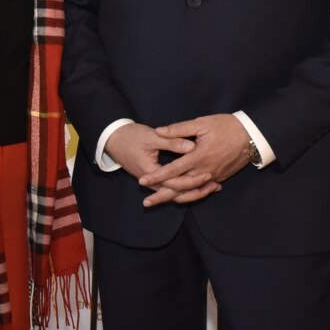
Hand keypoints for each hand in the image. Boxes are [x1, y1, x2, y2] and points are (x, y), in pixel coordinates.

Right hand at [104, 122, 218, 207]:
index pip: (175, 182)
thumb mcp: (151, 136)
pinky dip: (187, 187)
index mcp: (151, 172)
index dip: (193, 179)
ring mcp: (153, 182)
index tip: (208, 174)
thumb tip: (191, 146)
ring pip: (176, 192)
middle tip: (215, 185)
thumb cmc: (131, 136)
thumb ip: (172, 141)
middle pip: (177, 192)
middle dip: (197, 190)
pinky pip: (173, 187)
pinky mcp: (156, 179)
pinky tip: (201, 183)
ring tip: (213, 187)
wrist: (114, 140)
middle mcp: (152, 182)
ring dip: (194, 191)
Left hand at [137, 114, 251, 207]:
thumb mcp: (201, 123)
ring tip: (160, 201)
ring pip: (190, 192)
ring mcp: (213, 176)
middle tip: (146, 203)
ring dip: (174, 198)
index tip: (142, 181)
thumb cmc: (225, 126)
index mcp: (197, 157)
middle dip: (161, 195)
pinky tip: (181, 197)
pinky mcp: (219, 178)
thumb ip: (179, 129)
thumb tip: (159, 131)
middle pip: (179, 187)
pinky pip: (201, 191)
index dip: (156, 176)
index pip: (172, 170)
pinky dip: (190, 195)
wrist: (250, 136)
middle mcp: (204, 171)